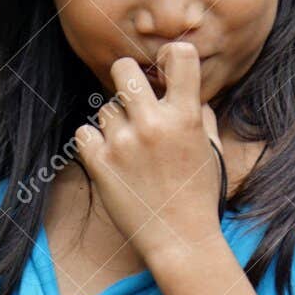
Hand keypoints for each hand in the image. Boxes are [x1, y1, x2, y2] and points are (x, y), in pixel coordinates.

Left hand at [73, 42, 224, 270]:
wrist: (180, 239)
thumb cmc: (199, 195)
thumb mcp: (210, 149)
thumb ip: (200, 114)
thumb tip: (190, 92)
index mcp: (186, 117)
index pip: (181, 55)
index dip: (171, 55)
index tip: (166, 68)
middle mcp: (153, 124)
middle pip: (124, 69)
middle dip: (126, 77)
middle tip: (131, 96)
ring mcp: (123, 143)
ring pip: (105, 108)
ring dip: (114, 122)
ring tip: (129, 147)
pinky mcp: (100, 163)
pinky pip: (84, 133)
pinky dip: (93, 143)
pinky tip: (110, 157)